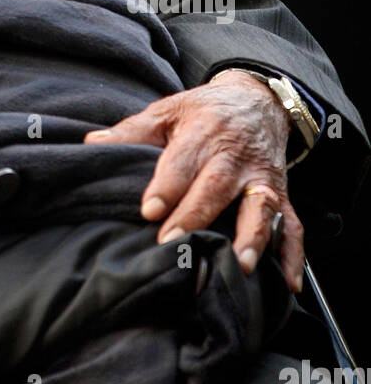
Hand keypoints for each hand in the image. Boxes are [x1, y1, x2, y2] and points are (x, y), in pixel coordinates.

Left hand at [84, 70, 304, 292]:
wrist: (257, 100)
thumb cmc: (202, 111)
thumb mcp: (167, 110)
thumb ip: (132, 131)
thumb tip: (91, 145)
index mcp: (203, 132)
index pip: (182, 161)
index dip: (166, 186)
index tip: (149, 211)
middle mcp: (235, 156)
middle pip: (216, 187)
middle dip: (197, 215)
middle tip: (174, 243)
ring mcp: (262, 177)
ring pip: (261, 207)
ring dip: (253, 236)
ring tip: (239, 264)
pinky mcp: (282, 195)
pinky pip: (293, 226)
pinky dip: (294, 255)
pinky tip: (287, 283)